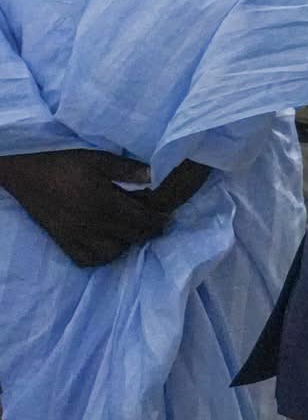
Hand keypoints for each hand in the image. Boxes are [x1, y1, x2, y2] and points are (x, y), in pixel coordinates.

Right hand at [0, 150, 181, 267]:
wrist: (27, 175)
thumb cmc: (65, 164)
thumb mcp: (98, 159)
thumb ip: (127, 169)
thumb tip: (155, 176)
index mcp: (104, 202)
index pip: (142, 221)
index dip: (159, 221)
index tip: (168, 218)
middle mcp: (92, 224)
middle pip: (132, 238)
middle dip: (148, 232)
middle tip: (155, 223)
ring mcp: (76, 237)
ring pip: (112, 253)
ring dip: (126, 244)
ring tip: (130, 232)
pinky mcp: (64, 242)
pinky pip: (89, 260)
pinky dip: (102, 255)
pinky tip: (107, 242)